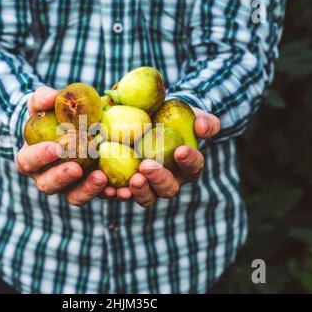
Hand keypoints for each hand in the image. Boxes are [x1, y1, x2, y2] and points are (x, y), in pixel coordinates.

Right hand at [16, 86, 106, 205]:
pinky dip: (109, 192)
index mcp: (30, 159)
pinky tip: (121, 188)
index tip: (56, 148)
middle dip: (61, 178)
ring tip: (102, 178)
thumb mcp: (44, 103)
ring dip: (87, 190)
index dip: (39, 157)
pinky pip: (98, 196)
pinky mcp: (90, 189)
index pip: (28, 161)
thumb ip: (43, 98)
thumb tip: (51, 97)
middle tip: (76, 168)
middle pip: (48, 185)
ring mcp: (69, 186)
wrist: (70, 128)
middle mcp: (46, 177)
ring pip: (74, 196)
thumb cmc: (51, 115)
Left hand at [102, 107, 220, 207]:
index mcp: (186, 168)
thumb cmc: (173, 118)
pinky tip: (108, 187)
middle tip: (147, 166)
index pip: (193, 167)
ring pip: (146, 197)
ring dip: (139, 191)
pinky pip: (120, 193)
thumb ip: (204, 120)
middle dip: (159, 179)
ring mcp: (146, 186)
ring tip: (132, 180)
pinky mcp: (124, 184)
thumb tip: (203, 128)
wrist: (147, 119)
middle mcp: (168, 181)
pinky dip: (114, 192)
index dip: (189, 161)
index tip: (180, 150)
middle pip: (168, 189)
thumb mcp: (191, 115)